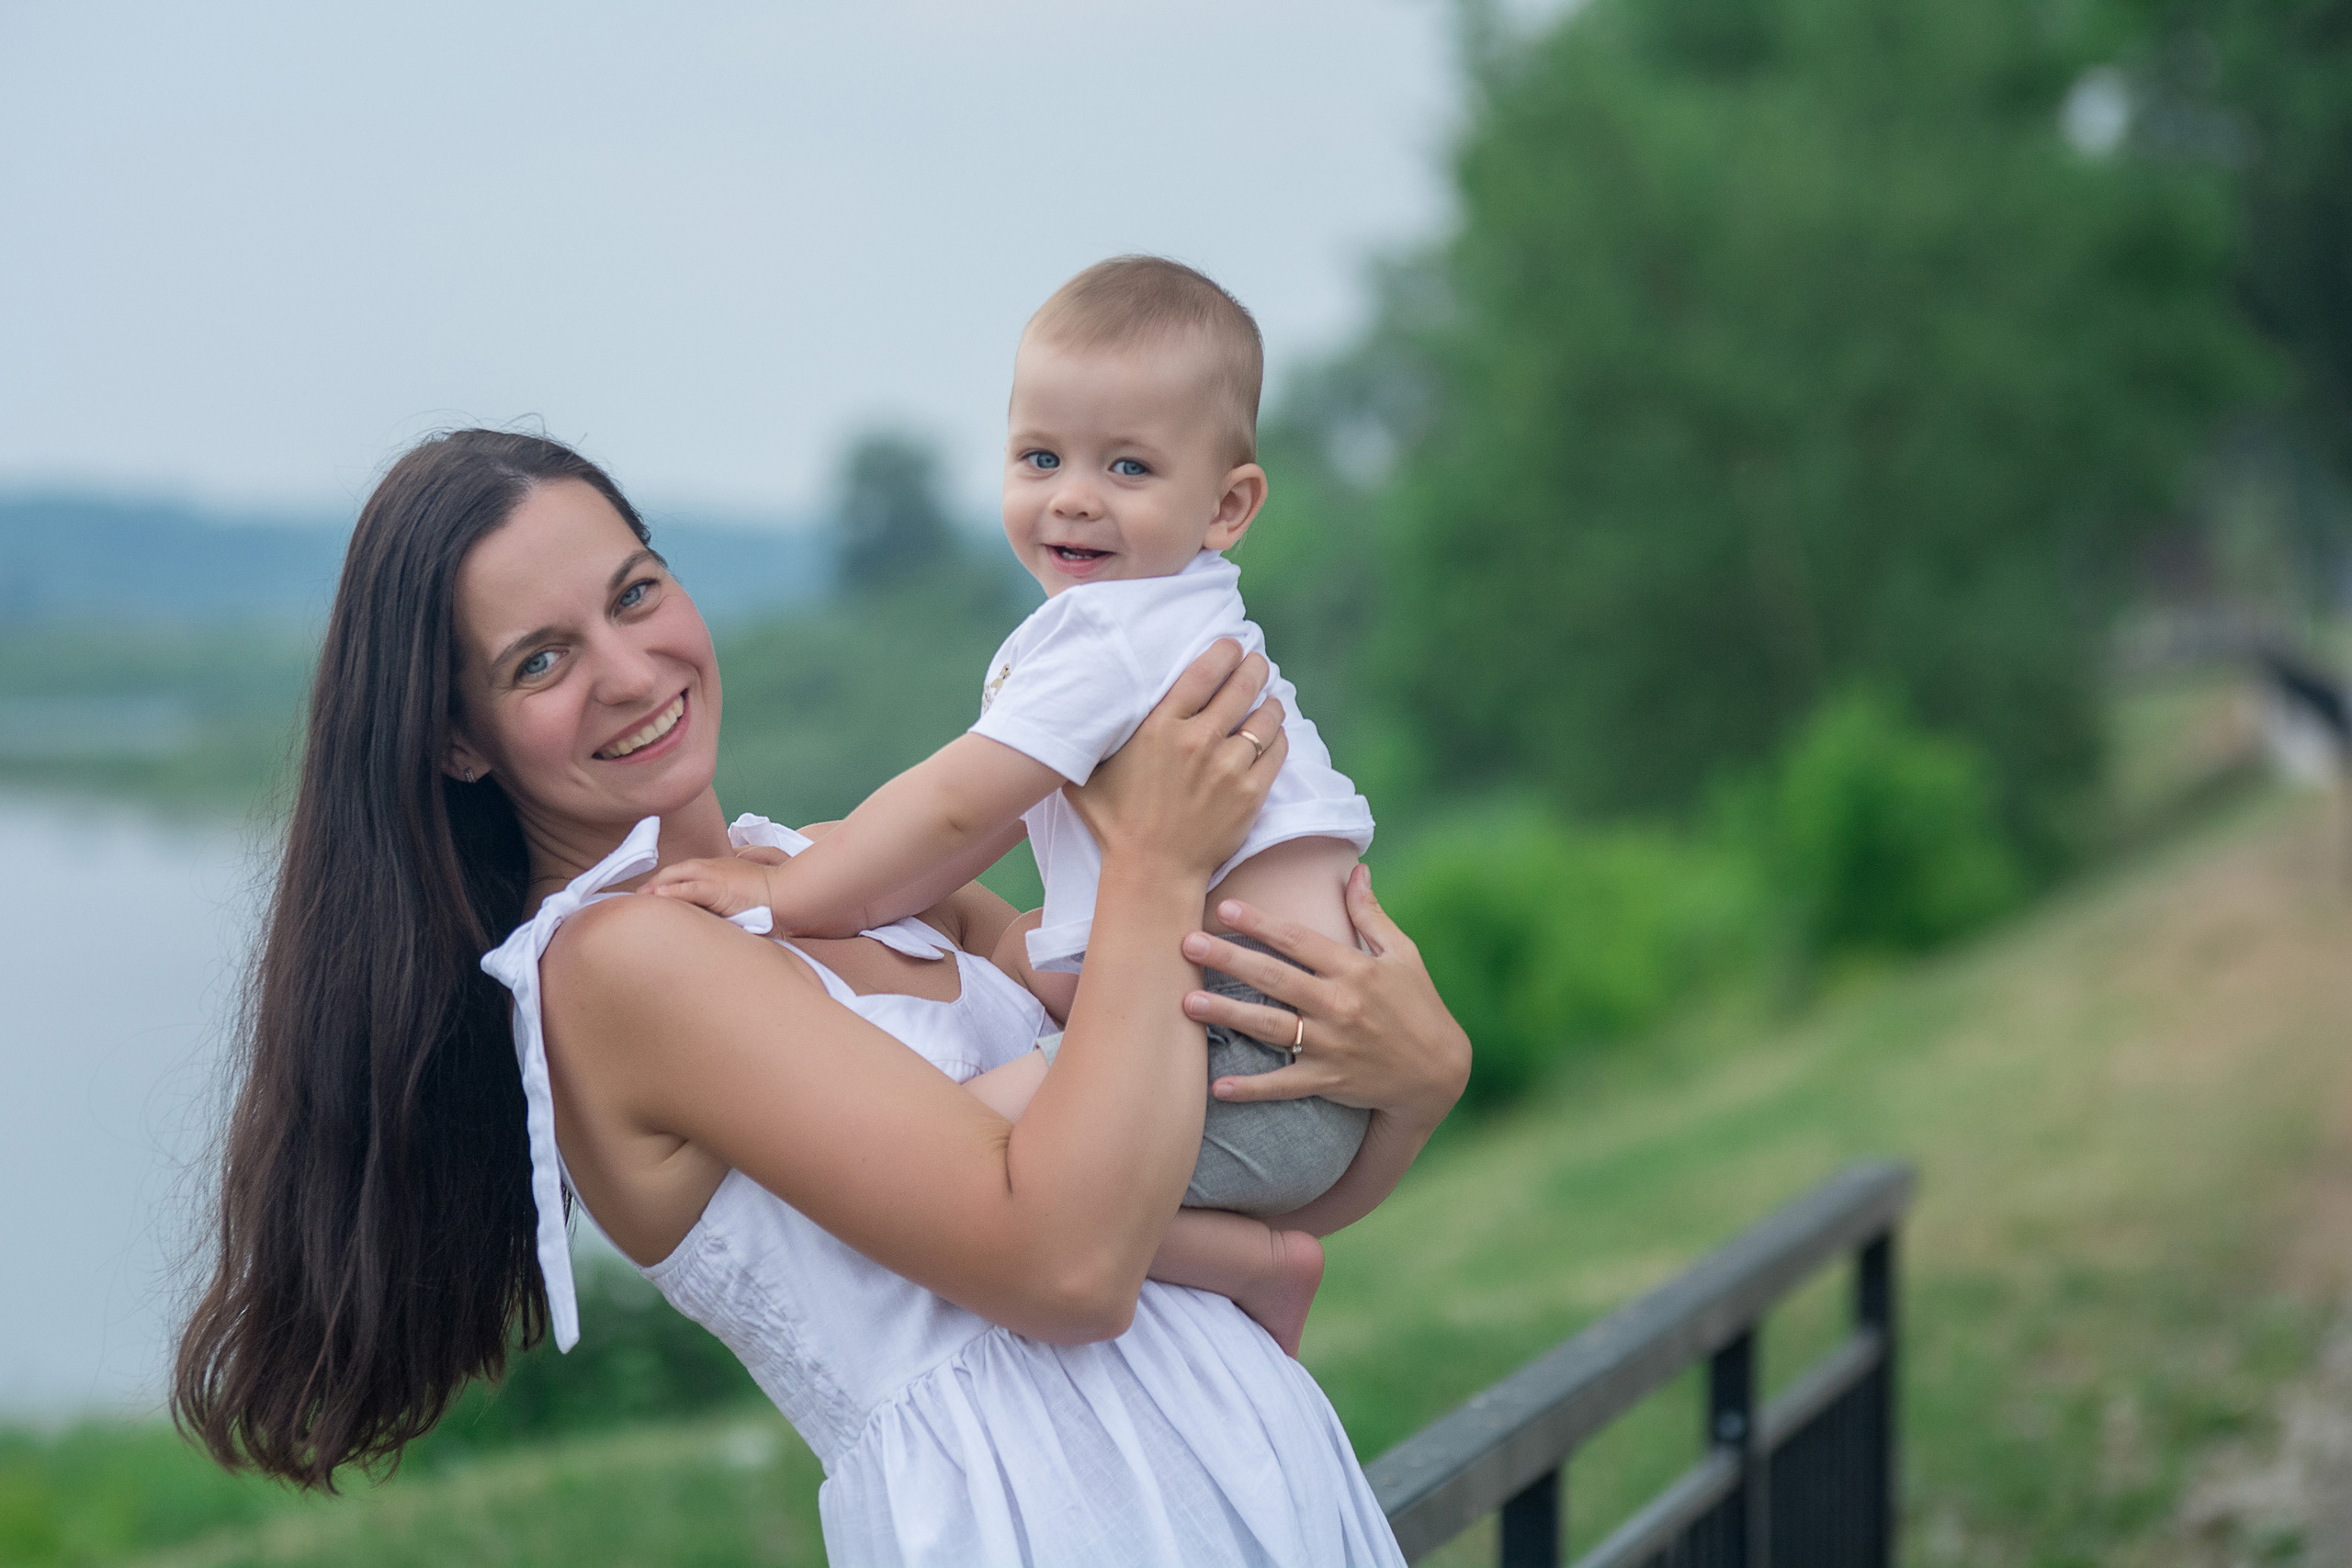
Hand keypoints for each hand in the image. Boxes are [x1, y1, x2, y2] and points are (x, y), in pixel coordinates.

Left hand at [643, 851, 779, 920]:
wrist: (785, 893)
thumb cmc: (769, 896)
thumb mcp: (742, 893)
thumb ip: (726, 898)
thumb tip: (719, 912)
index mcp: (718, 868)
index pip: (685, 871)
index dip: (667, 881)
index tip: (653, 893)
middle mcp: (712, 868)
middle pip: (675, 872)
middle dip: (655, 883)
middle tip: (639, 897)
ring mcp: (714, 876)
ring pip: (677, 876)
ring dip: (657, 887)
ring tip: (641, 899)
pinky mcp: (717, 888)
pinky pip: (689, 889)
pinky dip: (672, 892)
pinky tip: (658, 898)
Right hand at [1062, 640, 1287, 882]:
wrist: (1152, 873)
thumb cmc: (1115, 823)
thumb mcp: (1088, 775)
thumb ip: (1091, 739)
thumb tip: (1073, 711)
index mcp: (1160, 728)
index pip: (1204, 671)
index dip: (1224, 651)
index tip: (1232, 645)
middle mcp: (1198, 742)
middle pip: (1242, 685)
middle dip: (1254, 667)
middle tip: (1257, 661)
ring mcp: (1229, 768)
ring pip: (1266, 716)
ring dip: (1271, 700)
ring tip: (1269, 697)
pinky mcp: (1251, 794)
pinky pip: (1277, 750)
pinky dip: (1278, 736)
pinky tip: (1272, 732)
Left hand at [1179, 864, 1469, 1136]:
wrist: (1438, 1072)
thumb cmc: (1419, 1005)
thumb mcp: (1403, 954)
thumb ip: (1370, 914)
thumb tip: (1356, 869)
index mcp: (1356, 968)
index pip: (1299, 940)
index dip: (1261, 924)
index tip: (1224, 908)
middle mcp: (1341, 1004)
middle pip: (1275, 978)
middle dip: (1229, 960)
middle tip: (1186, 945)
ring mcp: (1333, 1045)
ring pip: (1271, 1027)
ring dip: (1228, 1016)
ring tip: (1187, 1003)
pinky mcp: (1329, 1080)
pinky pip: (1284, 1085)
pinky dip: (1252, 1088)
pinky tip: (1218, 1088)